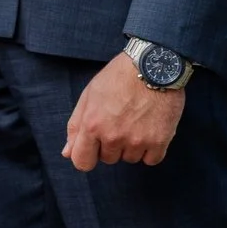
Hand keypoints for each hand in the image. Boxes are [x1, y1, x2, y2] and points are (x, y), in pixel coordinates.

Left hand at [63, 62, 185, 171]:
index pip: (82, 162)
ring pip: (130, 159)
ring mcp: (137, 141)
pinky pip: (151, 160)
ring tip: (137, 121)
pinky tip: (151, 129)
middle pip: (108, 159)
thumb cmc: (119, 77)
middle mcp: (113, 137)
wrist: (154, 65)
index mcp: (92, 125)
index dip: (87, 156)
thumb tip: (67, 153)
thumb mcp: (89, 95)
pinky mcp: (160, 141)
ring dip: (132, 146)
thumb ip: (76, 126)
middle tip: (120, 121)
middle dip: (111, 145)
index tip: (94, 148)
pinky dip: (152, 149)